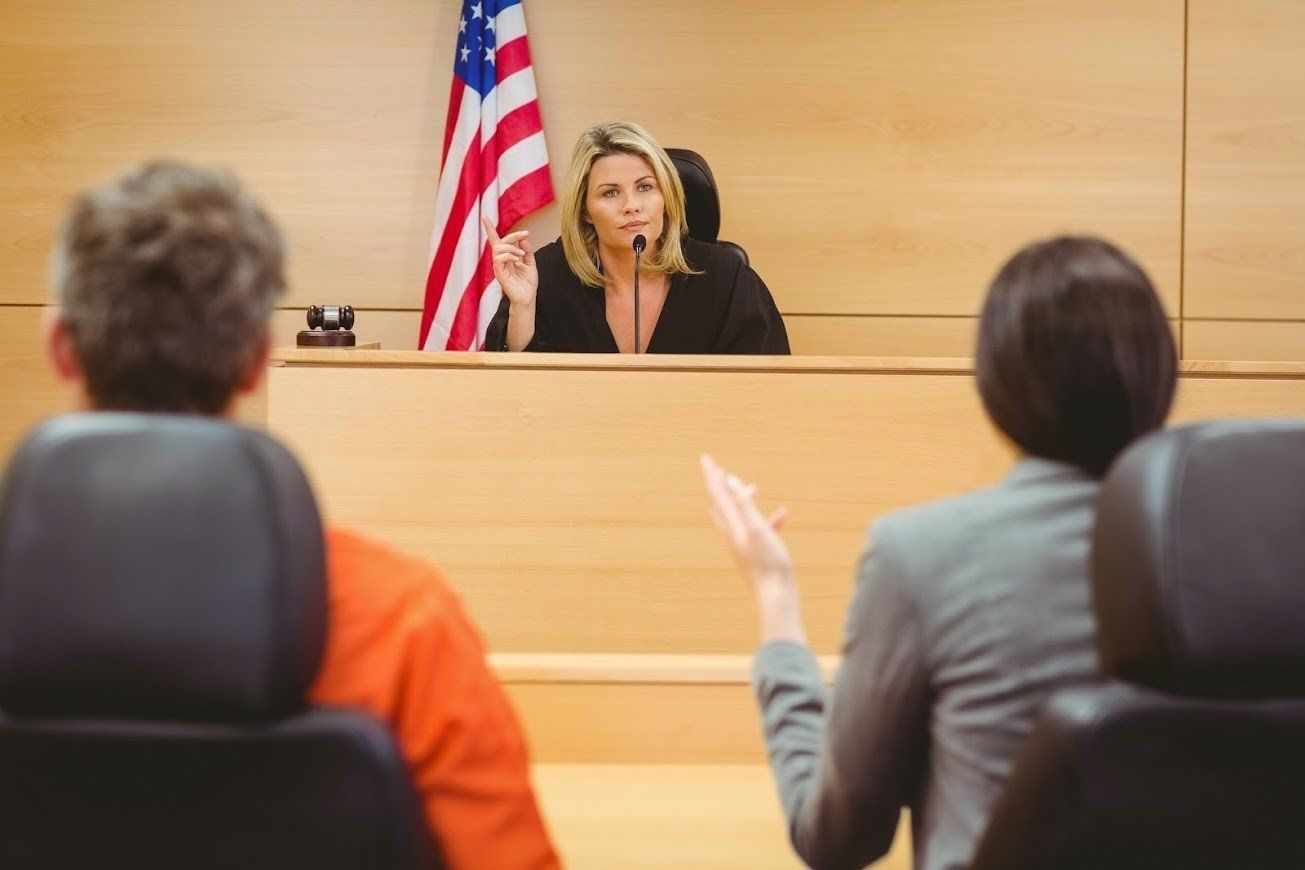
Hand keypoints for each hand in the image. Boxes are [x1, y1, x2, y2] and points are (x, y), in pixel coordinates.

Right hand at [483, 216, 537, 307]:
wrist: (528, 297)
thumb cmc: (527, 282)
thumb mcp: (530, 263)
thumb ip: (526, 251)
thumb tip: (523, 239)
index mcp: (506, 257)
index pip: (495, 240)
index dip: (489, 229)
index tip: (485, 217)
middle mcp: (500, 260)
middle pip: (500, 241)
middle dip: (513, 235)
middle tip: (525, 234)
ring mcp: (498, 266)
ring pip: (498, 248)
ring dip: (512, 248)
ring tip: (521, 255)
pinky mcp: (499, 273)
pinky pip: (498, 258)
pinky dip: (509, 255)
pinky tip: (517, 260)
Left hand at [700, 454, 804, 642]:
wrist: (775, 596)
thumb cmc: (768, 563)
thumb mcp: (757, 528)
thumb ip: (743, 504)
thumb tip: (729, 480)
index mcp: (731, 525)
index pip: (717, 493)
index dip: (712, 474)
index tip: (706, 458)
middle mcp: (732, 534)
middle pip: (721, 504)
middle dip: (721, 486)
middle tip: (721, 471)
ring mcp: (743, 544)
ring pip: (738, 516)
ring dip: (743, 500)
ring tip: (752, 489)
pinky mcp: (755, 553)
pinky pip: (758, 529)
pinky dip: (766, 518)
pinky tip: (781, 517)